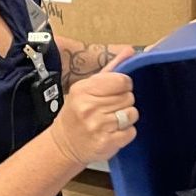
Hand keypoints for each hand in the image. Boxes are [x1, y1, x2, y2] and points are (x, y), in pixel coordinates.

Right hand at [49, 48, 136, 165]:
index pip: (121, 80)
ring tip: (113, 120)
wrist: (63, 144)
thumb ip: (111, 69)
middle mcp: (90, 107)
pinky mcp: (106, 143)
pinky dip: (126, 132)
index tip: (118, 90)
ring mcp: (98, 126)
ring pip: (132, 114)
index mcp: (84, 89)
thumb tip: (130, 51)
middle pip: (128, 97)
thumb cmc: (77, 113)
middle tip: (111, 108)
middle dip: (124, 102)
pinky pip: (131, 132)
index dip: (124, 85)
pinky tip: (113, 131)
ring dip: (126, 117)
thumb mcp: (87, 87)